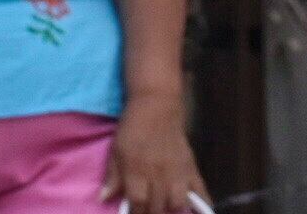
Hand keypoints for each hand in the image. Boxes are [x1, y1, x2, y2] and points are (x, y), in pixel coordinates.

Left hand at [104, 97, 202, 213]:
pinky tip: (201, 211)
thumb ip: (112, 177)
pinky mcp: (191, 166)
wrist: (157, 104)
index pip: (138, 203)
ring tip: (166, 208)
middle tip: (148, 211)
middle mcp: (158, 174)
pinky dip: (202, 203)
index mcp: (136, 171)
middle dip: (151, 213)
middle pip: (157, 207)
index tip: (134, 213)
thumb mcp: (117, 150)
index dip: (136, 213)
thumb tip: (104, 198)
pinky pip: (200, 189)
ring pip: (177, 203)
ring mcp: (177, 171)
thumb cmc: (133, 127)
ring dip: (171, 210)